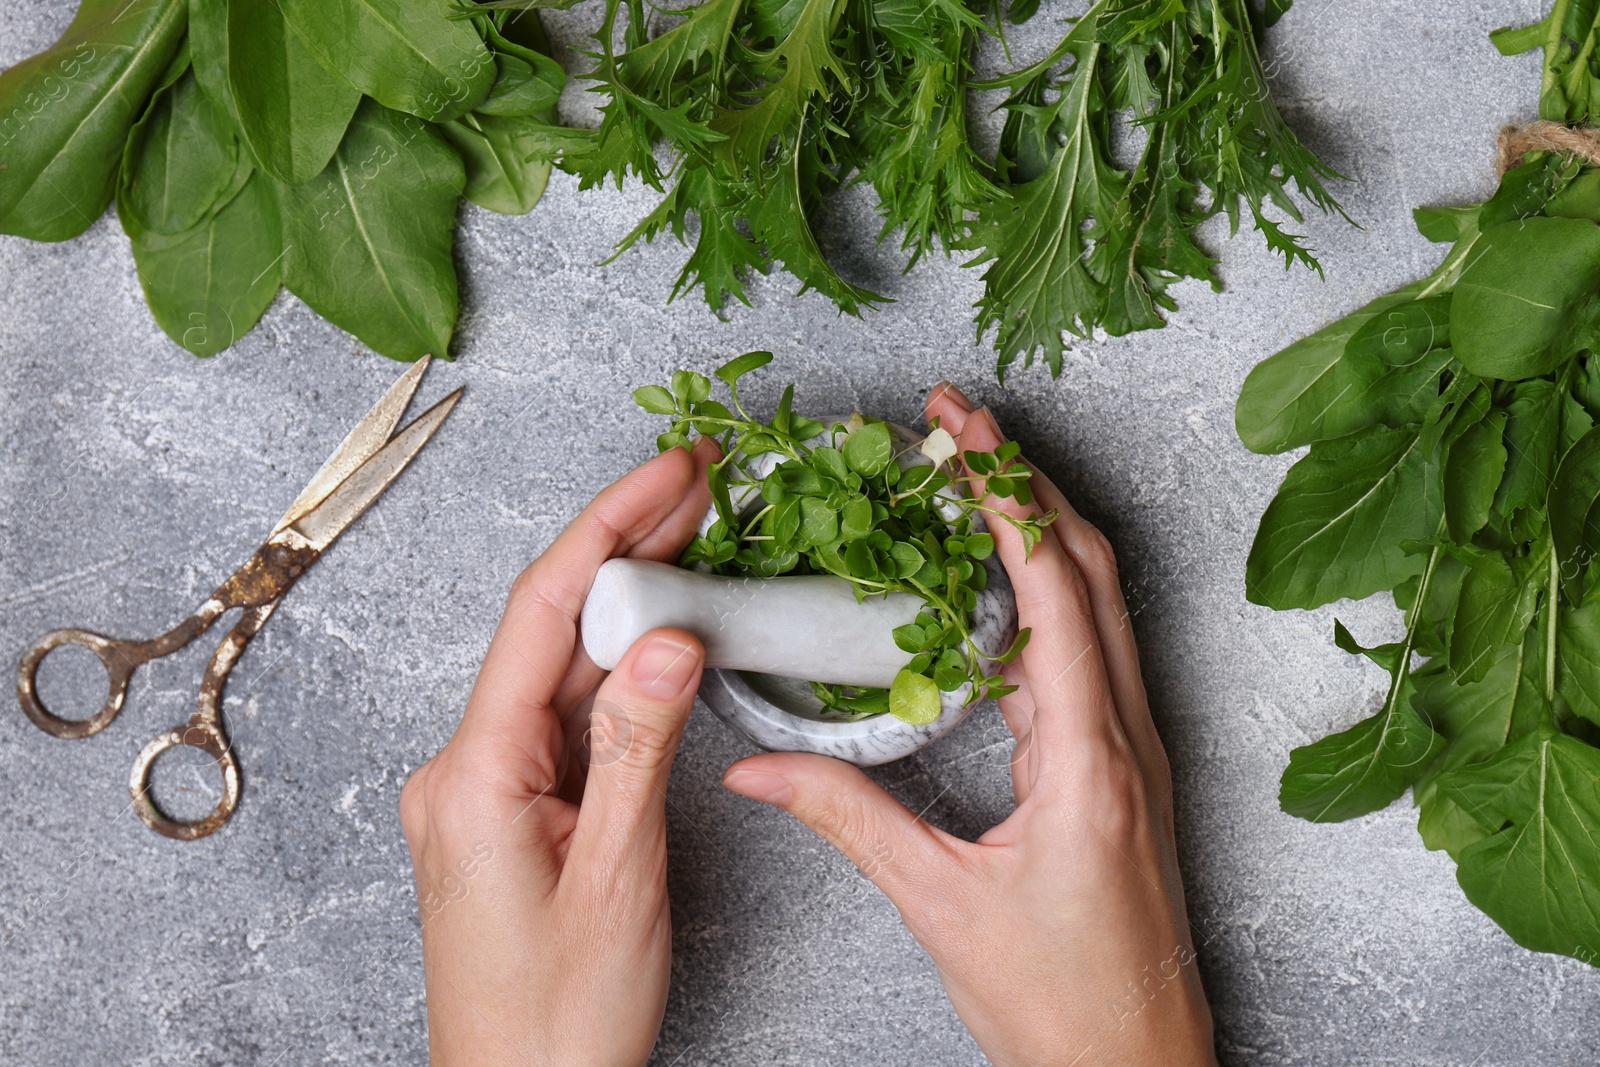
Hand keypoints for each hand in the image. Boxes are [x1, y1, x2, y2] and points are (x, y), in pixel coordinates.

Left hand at [400, 439, 718, 1066]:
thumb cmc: (557, 1020)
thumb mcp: (618, 877)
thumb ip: (639, 745)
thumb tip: (671, 635)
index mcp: (475, 774)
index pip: (544, 612)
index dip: (610, 526)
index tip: (671, 471)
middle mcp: (465, 767)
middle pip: (550, 627)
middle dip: (625, 545)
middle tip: (700, 482)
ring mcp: (485, 787)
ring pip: (559, 667)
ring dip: (628, 601)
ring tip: (696, 534)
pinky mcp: (510, 808)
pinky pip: (564, 715)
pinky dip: (619, 667)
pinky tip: (664, 632)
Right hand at [721, 386, 1214, 1065]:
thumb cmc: (1061, 1003)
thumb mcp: (939, 903)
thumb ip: (844, 818)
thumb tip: (755, 767)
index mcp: (1088, 758)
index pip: (1051, 588)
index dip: (1005, 496)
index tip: (961, 430)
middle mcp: (1125, 737)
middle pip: (1089, 569)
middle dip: (1024, 481)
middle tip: (959, 422)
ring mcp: (1134, 749)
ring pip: (1097, 602)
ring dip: (1039, 527)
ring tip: (972, 475)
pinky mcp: (1122, 769)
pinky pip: (1088, 651)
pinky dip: (1045, 590)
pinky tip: (995, 583)